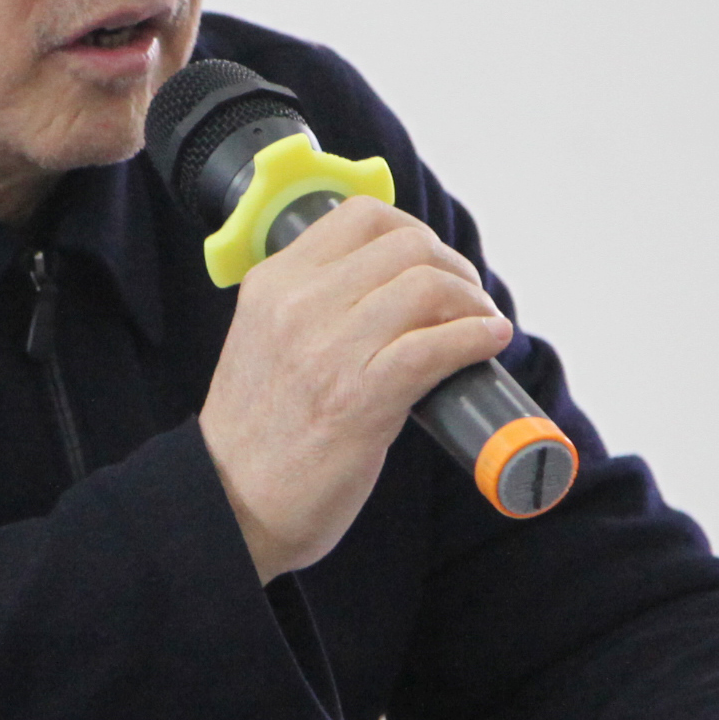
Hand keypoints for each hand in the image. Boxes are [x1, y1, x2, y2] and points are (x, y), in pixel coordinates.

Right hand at [197, 197, 511, 581]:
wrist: (229, 504)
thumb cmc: (257, 434)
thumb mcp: (266, 341)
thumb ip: (312, 306)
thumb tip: (393, 288)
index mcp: (273, 283)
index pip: (361, 215)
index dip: (414, 231)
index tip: (433, 262)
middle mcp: (297, 305)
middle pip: (407, 245)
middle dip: (454, 267)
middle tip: (467, 299)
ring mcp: (327, 350)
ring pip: (428, 286)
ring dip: (473, 303)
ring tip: (482, 324)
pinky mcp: (360, 398)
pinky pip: (437, 345)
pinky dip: (476, 338)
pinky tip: (488, 344)